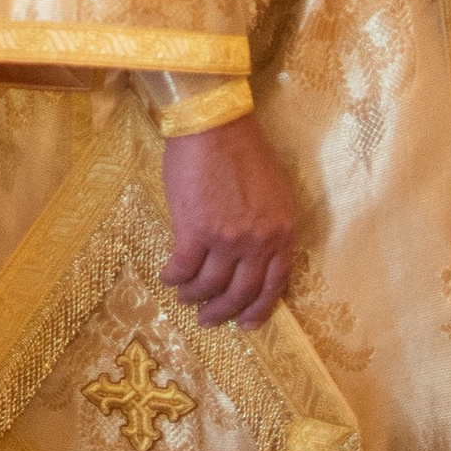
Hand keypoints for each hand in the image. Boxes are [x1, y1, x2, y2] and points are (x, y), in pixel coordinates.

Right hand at [160, 114, 294, 329]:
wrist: (214, 126)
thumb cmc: (243, 151)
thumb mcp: (274, 193)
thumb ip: (269, 226)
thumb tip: (254, 253)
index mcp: (281, 232)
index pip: (275, 284)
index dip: (259, 309)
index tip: (246, 323)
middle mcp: (258, 242)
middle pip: (241, 293)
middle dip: (223, 312)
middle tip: (208, 320)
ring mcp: (227, 240)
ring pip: (210, 285)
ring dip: (194, 296)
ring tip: (185, 298)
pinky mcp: (195, 232)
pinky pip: (183, 269)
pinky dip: (174, 278)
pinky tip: (168, 277)